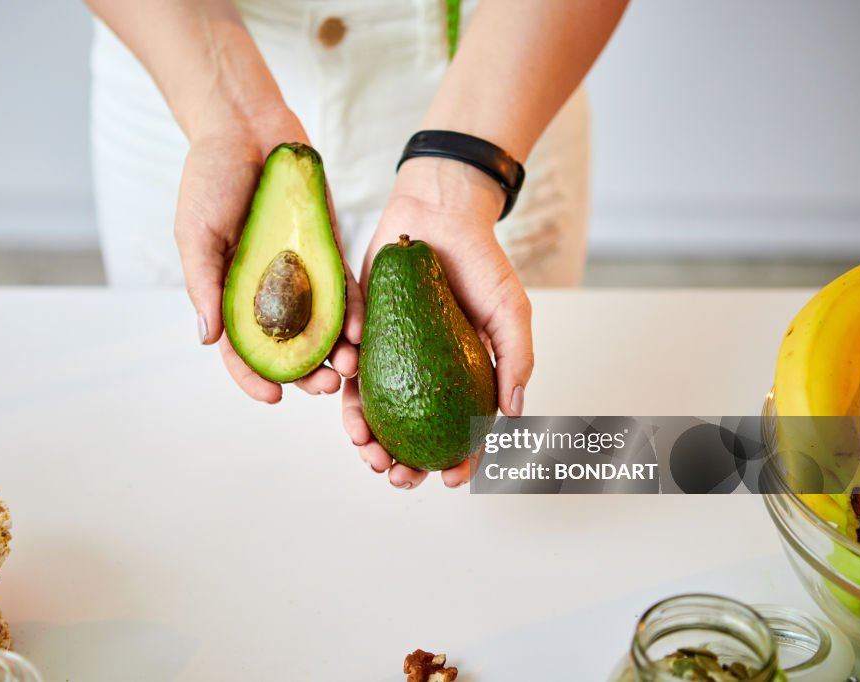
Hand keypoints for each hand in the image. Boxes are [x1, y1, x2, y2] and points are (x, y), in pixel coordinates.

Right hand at [174, 109, 362, 401]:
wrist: (247, 126)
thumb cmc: (211, 176)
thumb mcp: (195, 231)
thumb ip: (202, 283)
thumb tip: (207, 339)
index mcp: (229, 294)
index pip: (242, 350)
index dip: (254, 378)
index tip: (273, 398)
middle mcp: (267, 292)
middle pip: (288, 347)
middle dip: (306, 374)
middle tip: (325, 387)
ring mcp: (300, 274)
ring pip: (321, 328)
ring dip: (336, 352)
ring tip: (350, 368)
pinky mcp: (328, 252)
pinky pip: (345, 290)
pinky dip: (355, 313)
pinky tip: (365, 330)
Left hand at [342, 157, 533, 488]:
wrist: (437, 214)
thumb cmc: (480, 262)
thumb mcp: (511, 310)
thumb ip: (516, 359)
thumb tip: (513, 414)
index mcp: (461, 378)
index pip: (459, 433)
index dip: (457, 463)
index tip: (451, 480)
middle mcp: (423, 374)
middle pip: (410, 434)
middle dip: (401, 466)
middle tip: (397, 478)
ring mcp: (390, 358)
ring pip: (374, 412)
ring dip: (367, 439)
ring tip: (366, 449)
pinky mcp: (359, 335)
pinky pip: (346, 371)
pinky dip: (344, 390)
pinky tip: (347, 401)